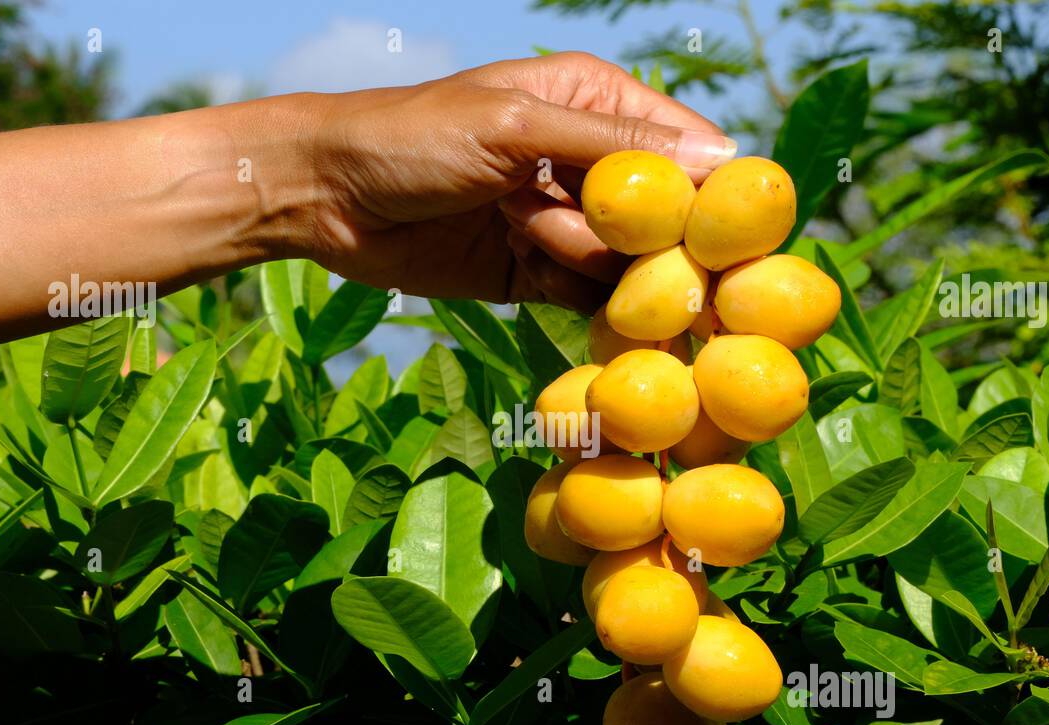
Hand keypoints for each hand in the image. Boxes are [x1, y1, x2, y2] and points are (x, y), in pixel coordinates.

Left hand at [307, 52, 734, 313]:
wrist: (326, 198)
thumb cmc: (412, 137)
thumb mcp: (513, 125)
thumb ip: (613, 147)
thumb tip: (722, 160)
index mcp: (596, 104)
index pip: (690, 150)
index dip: (708, 195)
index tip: (705, 233)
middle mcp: (590, 164)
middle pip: (668, 219)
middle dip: (637, 235)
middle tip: (564, 220)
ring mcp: (566, 222)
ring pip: (629, 265)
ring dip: (581, 257)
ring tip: (516, 225)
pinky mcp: (538, 274)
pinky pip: (586, 296)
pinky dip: (565, 290)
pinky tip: (519, 257)